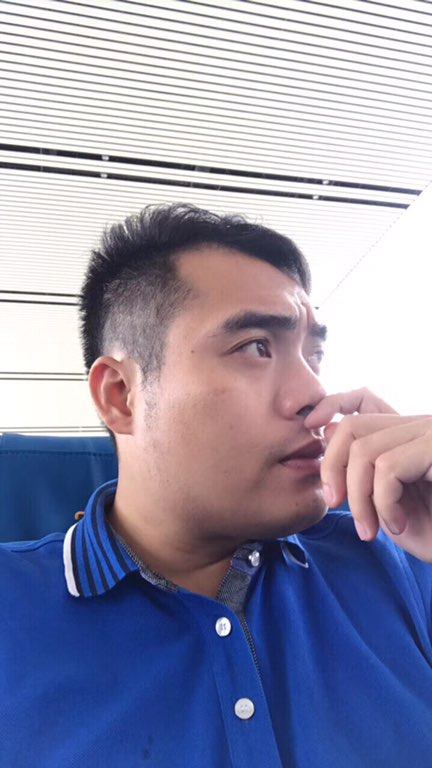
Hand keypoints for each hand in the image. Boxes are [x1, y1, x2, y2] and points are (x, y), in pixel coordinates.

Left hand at [304, 388, 431, 562]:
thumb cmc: (429, 531)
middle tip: (334, 504)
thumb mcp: (384, 499)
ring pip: (365, 452)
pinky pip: (389, 469)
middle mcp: (420, 426)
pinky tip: (397, 525)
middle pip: (352, 426)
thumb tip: (327, 429)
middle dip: (332, 467)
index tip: (309, 429)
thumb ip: (360, 467)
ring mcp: (430, 434)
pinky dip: (383, 504)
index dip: (332, 404)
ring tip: (370, 530)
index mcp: (404, 433)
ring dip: (358, 499)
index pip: (363, 397)